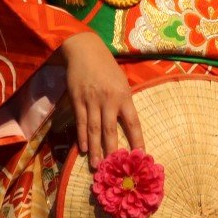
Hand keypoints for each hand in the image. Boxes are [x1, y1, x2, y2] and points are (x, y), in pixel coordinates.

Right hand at [58, 32, 142, 167]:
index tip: (141, 156)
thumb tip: (128, 123)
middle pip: (110, 130)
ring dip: (95, 149)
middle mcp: (109, 100)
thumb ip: (124, 101)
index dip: (137, 140)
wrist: (84, 50)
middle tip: (113, 168)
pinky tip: (83, 148)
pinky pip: (80, 121)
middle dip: (112, 150)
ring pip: (93, 129)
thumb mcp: (122, 81)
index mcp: (124, 96)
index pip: (133, 123)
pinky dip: (82, 136)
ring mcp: (91, 100)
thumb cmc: (107, 66)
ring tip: (96, 165)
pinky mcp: (77, 100)